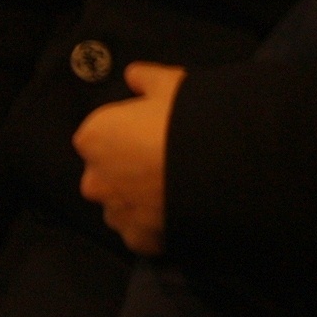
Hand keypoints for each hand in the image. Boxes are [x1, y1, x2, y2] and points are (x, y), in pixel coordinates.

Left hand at [72, 62, 185, 254]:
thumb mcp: (170, 83)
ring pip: (120, 205)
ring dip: (137, 199)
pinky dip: (152, 224)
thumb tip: (135, 76)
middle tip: (163, 160)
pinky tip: (176, 210)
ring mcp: (116, 213)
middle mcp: (96, 179)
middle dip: (126, 169)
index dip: (126, 132)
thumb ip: (145, 78)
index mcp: (94, 137)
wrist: (222, 169)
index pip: (99, 135)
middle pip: (105, 173)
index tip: (150, 131)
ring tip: (172, 187)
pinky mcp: (138, 240)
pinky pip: (140, 231)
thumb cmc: (189, 121)